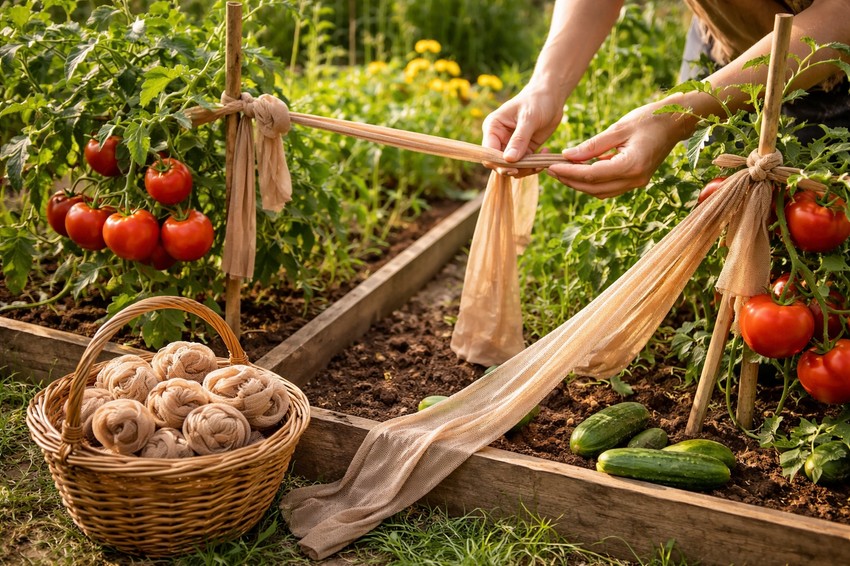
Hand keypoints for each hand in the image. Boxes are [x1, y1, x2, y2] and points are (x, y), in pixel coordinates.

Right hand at [481, 83, 565, 175]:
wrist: (552, 97)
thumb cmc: (537, 101)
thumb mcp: (529, 118)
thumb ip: (519, 139)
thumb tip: (509, 160)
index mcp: (493, 128)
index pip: (488, 151)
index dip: (498, 163)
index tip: (513, 169)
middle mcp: (498, 138)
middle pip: (498, 163)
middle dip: (512, 169)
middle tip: (529, 168)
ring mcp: (510, 146)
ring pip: (511, 167)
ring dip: (525, 170)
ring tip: (540, 163)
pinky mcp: (523, 150)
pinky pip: (524, 165)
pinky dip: (533, 166)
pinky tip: (544, 155)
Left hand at [547, 103, 691, 197]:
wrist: (675, 122)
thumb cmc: (649, 119)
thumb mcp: (618, 128)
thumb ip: (592, 145)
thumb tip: (567, 156)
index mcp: (631, 165)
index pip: (592, 175)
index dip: (569, 173)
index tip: (551, 166)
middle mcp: (635, 179)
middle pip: (594, 188)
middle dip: (570, 181)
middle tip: (550, 169)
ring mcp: (637, 183)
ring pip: (600, 192)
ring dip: (579, 184)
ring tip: (561, 170)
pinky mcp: (636, 181)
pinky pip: (609, 187)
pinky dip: (592, 182)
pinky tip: (579, 170)